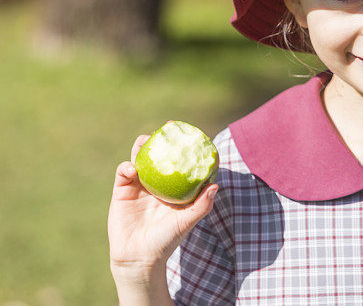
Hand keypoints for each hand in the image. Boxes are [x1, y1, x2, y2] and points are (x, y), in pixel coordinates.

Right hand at [108, 134, 217, 278]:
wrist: (139, 258)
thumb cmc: (166, 241)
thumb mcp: (186, 222)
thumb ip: (201, 206)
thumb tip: (215, 185)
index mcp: (174, 188)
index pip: (181, 163)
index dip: (185, 148)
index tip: (191, 134)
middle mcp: (158, 184)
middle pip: (159, 156)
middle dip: (162, 141)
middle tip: (167, 129)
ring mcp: (139, 186)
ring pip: (140, 159)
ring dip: (142, 147)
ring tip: (145, 140)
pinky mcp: (122, 191)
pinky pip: (123, 172)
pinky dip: (127, 167)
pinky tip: (133, 169)